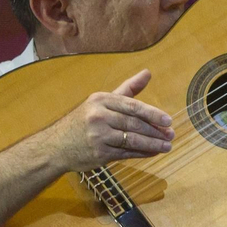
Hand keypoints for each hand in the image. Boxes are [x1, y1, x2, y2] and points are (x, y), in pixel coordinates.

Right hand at [44, 69, 173, 171]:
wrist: (55, 146)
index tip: (168, 120)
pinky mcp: (99, 154)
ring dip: (152, 144)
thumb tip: (148, 73)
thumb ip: (127, 89)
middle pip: (134, 124)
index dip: (153, 114)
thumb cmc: (83, 121)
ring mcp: (98, 136)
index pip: (132, 106)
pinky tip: (152, 153)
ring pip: (132, 140)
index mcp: (101, 100)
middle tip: (170, 135)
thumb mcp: (101, 101)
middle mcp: (98, 117)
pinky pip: (126, 153)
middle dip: (155, 131)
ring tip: (166, 146)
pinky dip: (142, 153)